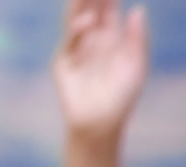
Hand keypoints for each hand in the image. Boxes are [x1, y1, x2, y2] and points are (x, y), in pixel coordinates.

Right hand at [53, 0, 148, 142]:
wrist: (101, 121)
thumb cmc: (122, 95)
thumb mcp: (136, 63)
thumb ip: (137, 37)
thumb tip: (137, 9)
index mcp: (111, 37)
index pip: (108, 9)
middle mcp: (92, 40)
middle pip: (90, 10)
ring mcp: (75, 50)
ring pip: (75, 21)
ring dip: (78, 6)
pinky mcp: (63, 63)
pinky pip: (69, 42)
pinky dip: (76, 31)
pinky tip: (87, 21)